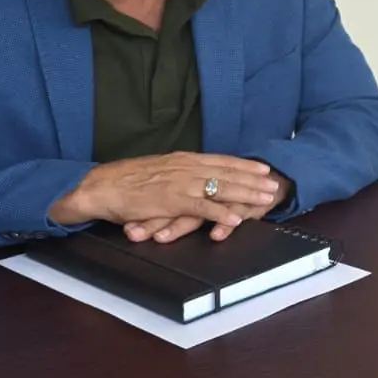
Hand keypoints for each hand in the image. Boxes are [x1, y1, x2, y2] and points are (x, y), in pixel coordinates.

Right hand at [50, 153, 280, 236]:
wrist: (102, 186)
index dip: (243, 164)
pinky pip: (201, 208)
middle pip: (227, 172)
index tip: (263, 167)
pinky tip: (235, 217)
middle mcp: (185, 168)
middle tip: (275, 184)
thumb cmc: (126, 182)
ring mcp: (180, 184)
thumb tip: (193, 177)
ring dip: (246, 193)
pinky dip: (219, 213)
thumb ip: (178, 173)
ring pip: (220, 187)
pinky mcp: (171, 201)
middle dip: (253, 179)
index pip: (220, 160)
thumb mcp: (158, 172)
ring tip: (265, 199)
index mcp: (182, 160)